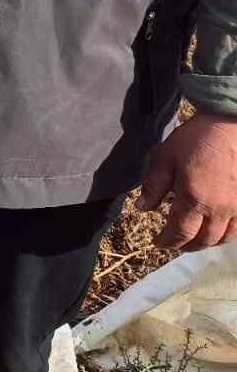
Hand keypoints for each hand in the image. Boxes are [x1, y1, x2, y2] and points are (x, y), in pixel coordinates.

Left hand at [137, 112, 236, 248]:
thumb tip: (143, 208)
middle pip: (203, 240)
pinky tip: (217, 229)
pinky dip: (226, 235)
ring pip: (223, 238)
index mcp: (194, 199)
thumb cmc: (195, 139)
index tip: (158, 243)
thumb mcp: (165, 158)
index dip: (168, 241)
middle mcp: (219, 209)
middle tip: (175, 243)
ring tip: (194, 239)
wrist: (229, 126)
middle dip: (186, 246)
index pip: (180, 233)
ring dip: (207, 243)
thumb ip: (154, 185)